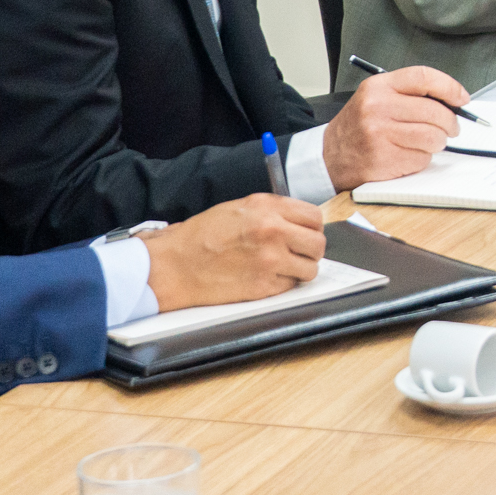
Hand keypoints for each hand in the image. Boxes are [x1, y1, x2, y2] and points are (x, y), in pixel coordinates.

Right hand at [143, 193, 325, 312]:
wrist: (176, 265)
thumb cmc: (202, 235)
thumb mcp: (240, 208)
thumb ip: (273, 212)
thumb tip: (299, 222)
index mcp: (268, 208)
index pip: (315, 217)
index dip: (313, 227)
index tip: (306, 233)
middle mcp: (273, 231)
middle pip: (318, 244)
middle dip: (311, 250)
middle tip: (298, 253)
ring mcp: (270, 260)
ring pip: (310, 269)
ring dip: (300, 269)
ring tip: (282, 267)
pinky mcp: (263, 286)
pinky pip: (290, 286)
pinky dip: (282, 284)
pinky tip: (264, 277)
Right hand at [322, 66, 464, 190]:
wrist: (329, 157)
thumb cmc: (358, 126)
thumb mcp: (377, 97)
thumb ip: (410, 94)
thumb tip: (452, 100)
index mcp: (378, 87)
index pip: (423, 77)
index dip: (449, 87)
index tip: (462, 98)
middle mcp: (378, 107)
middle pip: (434, 111)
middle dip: (450, 122)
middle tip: (450, 127)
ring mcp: (380, 134)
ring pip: (433, 137)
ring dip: (438, 142)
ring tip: (427, 142)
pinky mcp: (384, 160)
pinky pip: (422, 159)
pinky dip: (422, 159)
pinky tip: (408, 155)